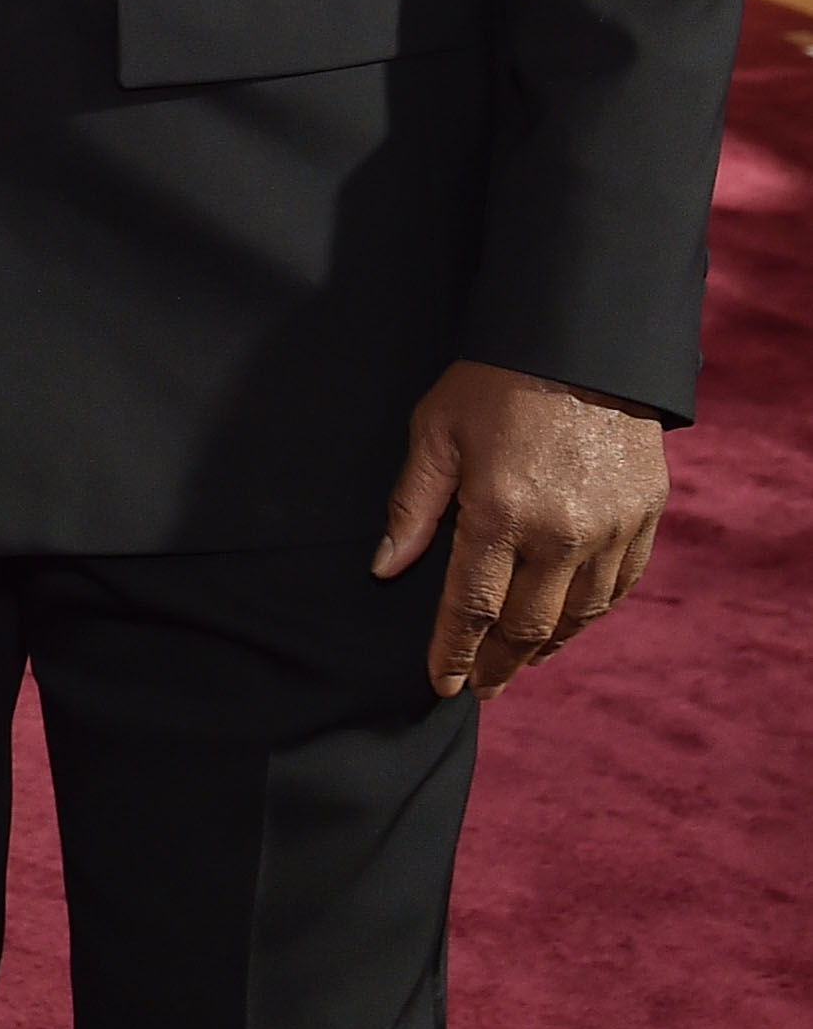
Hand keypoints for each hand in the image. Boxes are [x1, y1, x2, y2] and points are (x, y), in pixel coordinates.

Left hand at [376, 356, 667, 699]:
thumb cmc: (495, 381)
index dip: (453, 653)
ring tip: (520, 665)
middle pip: (527, 627)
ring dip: (546, 649)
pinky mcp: (643, 518)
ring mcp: (609, 531)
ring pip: (576, 617)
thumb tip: (385, 568)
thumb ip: (412, 506)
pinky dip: (591, 616)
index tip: (441, 685)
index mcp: (499, 515)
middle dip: (499, 664)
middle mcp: (559, 535)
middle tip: (481, 687)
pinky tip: (570, 626)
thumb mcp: (437, 431)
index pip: (472, 608)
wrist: (582, 341)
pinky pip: (618, 589)